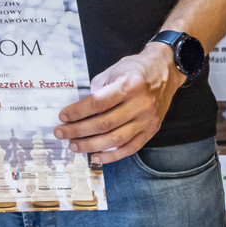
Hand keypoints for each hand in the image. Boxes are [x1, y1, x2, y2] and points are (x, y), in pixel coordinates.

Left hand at [56, 43, 181, 163]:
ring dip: (91, 145)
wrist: (164, 71)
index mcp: (130, 86)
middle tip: (61, 133)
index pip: (98, 104)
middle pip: (104, 124)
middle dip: (78, 131)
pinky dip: (112, 155)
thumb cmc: (135, 70)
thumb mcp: (114, 71)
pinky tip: (96, 157)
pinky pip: (131, 148)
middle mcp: (141, 105)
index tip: (63, 116)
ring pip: (116, 139)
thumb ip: (98, 90)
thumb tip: (80, 111)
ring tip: (73, 146)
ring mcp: (148, 120)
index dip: (77, 112)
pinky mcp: (151, 130)